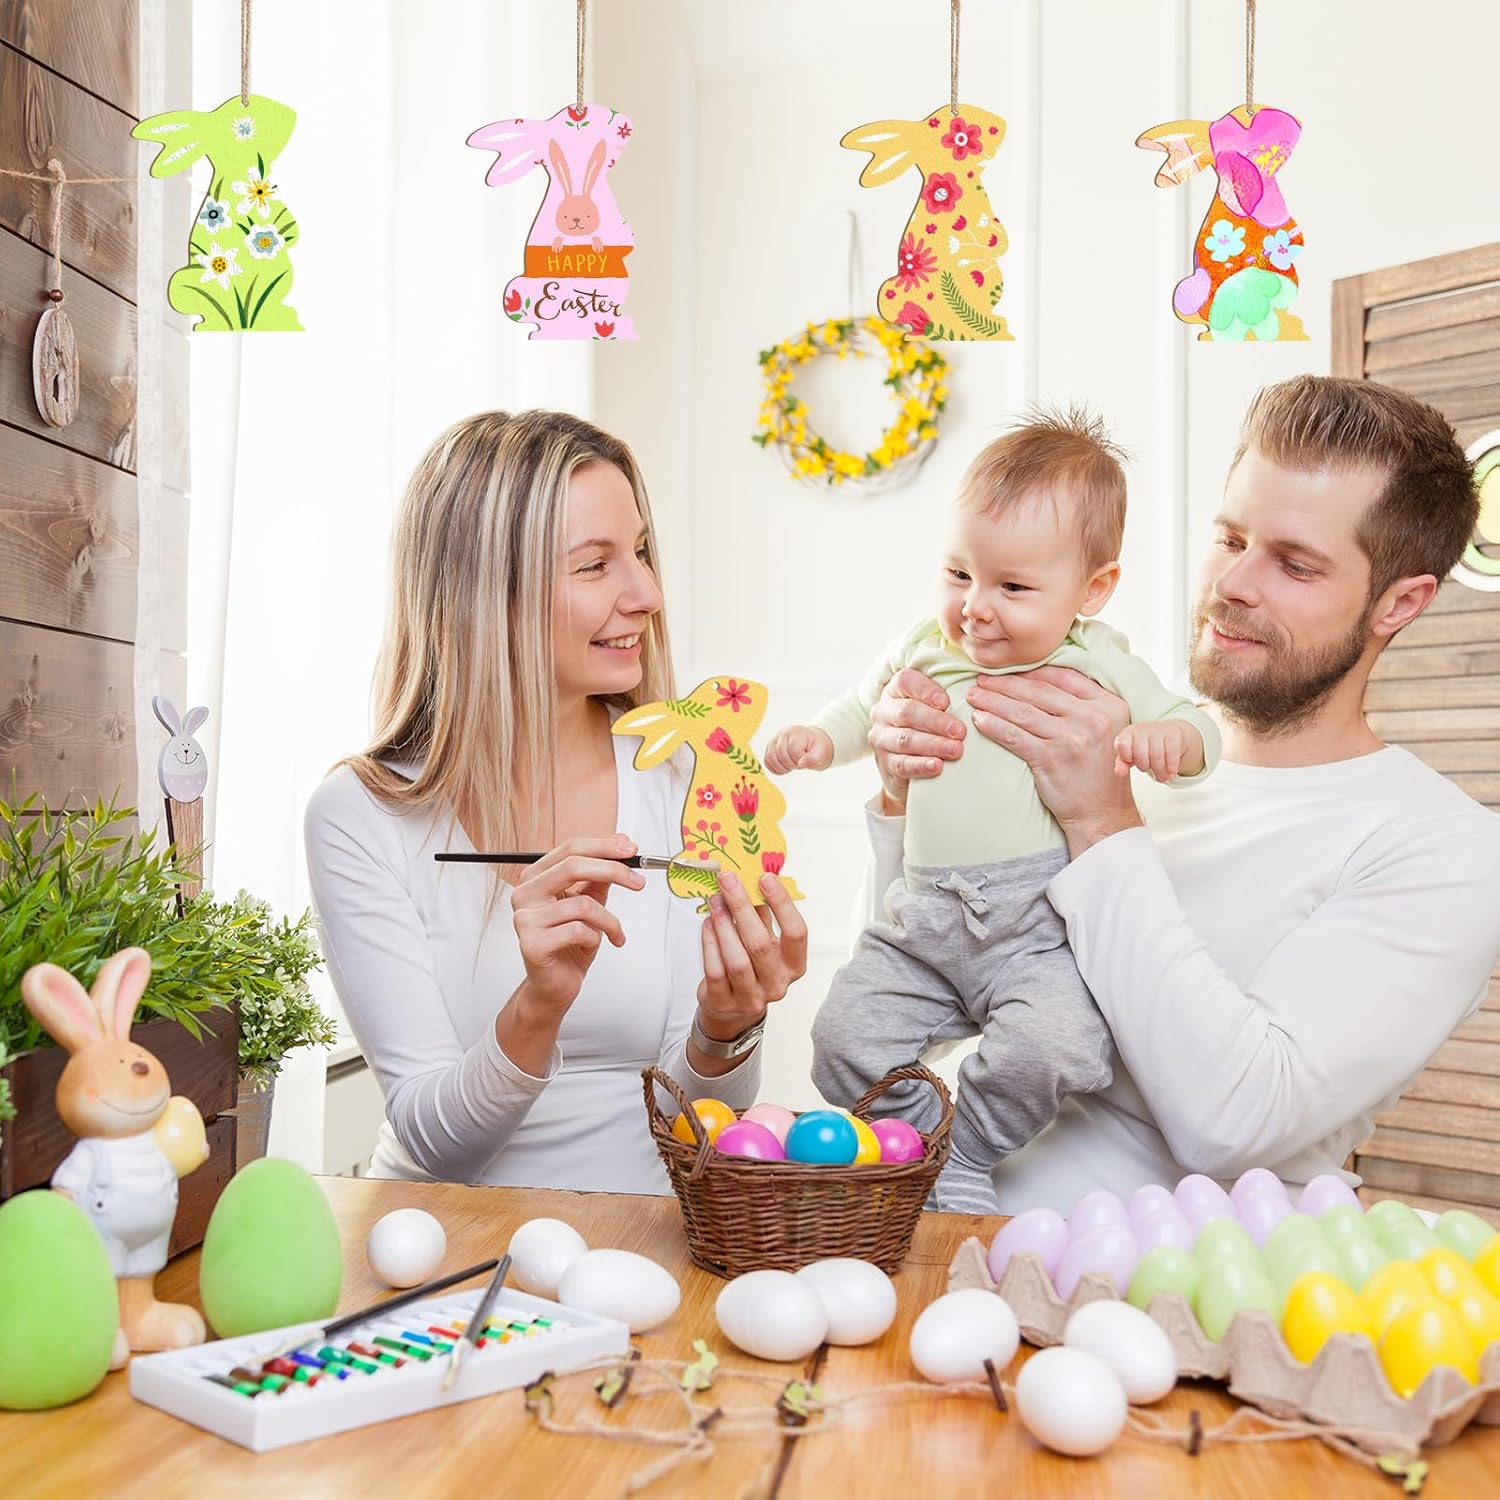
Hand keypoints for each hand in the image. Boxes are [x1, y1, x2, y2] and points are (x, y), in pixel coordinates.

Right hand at [510, 835, 645, 1016]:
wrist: (555, 985)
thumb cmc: (570, 943)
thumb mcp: (589, 902)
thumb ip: (601, 874)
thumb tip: (621, 841)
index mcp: (535, 878)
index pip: (570, 849)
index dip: (603, 847)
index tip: (632, 850)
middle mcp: (524, 894)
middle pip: (573, 866)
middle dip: (613, 871)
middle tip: (638, 882)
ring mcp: (525, 919)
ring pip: (583, 904)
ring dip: (609, 920)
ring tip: (615, 933)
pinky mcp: (532, 944)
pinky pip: (578, 931)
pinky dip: (596, 938)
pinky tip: (592, 946)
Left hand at [695, 870, 807, 1043]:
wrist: (733, 1007)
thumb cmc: (752, 967)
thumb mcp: (765, 939)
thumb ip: (763, 913)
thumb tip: (753, 877)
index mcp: (793, 965)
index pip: (796, 933)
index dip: (782, 904)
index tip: (766, 878)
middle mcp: (776, 983)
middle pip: (761, 944)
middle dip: (742, 907)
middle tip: (729, 881)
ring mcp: (751, 997)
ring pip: (737, 960)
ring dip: (723, 924)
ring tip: (715, 900)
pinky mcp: (725, 1002)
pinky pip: (715, 971)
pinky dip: (710, 943)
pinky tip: (708, 924)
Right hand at [765, 725, 833, 774]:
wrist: (811, 744)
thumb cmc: (816, 748)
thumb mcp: (821, 752)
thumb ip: (814, 758)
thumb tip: (801, 764)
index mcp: (796, 732)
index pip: (793, 750)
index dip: (800, 759)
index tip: (805, 758)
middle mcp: (782, 734)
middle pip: (781, 755)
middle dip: (792, 764)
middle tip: (800, 762)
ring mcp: (774, 741)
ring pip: (771, 759)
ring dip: (783, 768)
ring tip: (792, 765)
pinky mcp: (769, 748)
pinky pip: (767, 762)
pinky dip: (776, 769)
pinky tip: (785, 768)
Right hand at [867, 668, 965, 813]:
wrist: (908, 765)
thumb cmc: (929, 727)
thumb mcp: (933, 707)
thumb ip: (946, 696)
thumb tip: (978, 691)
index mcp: (895, 691)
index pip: (905, 681)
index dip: (926, 690)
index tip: (946, 702)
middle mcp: (883, 712)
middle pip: (907, 712)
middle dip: (936, 721)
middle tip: (961, 731)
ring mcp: (881, 738)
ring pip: (905, 739)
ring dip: (933, 744)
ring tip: (957, 750)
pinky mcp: (885, 763)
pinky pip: (902, 764)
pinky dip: (921, 765)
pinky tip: (938, 766)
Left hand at [966, 665, 1140, 854]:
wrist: (1102, 812)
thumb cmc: (1099, 771)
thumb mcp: (1106, 728)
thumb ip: (1085, 704)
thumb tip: (1045, 677)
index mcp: (1108, 704)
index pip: (1062, 677)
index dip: (1031, 670)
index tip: (1008, 669)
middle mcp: (1092, 718)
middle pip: (1038, 692)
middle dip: (1005, 683)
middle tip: (981, 680)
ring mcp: (1071, 738)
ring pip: (1022, 712)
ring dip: (993, 701)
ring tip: (974, 697)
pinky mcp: (1051, 759)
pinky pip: (1014, 736)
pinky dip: (993, 726)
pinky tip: (979, 720)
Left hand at [1114, 719, 1194, 782]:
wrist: (1169, 733)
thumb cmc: (1146, 746)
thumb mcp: (1131, 754)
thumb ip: (1122, 763)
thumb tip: (1119, 773)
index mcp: (1128, 733)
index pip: (1122, 746)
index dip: (1126, 757)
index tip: (1132, 761)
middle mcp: (1142, 729)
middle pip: (1140, 754)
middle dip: (1144, 767)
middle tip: (1149, 771)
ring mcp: (1158, 730)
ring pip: (1157, 756)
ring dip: (1159, 771)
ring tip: (1161, 777)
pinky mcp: (1173, 734)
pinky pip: (1171, 755)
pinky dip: (1171, 768)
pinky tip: (1171, 774)